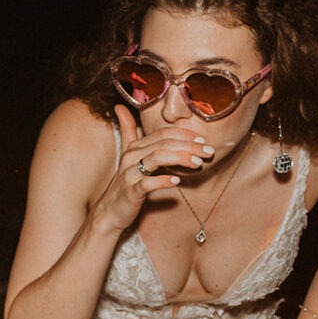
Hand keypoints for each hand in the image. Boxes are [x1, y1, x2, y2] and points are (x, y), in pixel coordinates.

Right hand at [94, 105, 215, 233]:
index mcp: (134, 147)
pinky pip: (147, 183)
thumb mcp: (127, 155)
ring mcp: (129, 174)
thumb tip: (120, 106)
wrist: (110, 212)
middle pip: (163, 143)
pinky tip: (176, 182)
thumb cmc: (125, 184)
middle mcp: (131, 157)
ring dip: (180, 158)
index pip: (162, 133)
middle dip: (188, 145)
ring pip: (157, 158)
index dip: (184, 134)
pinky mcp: (130, 192)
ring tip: (197, 164)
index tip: (202, 141)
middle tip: (208, 151)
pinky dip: (163, 181)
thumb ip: (127, 131)